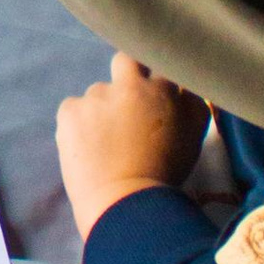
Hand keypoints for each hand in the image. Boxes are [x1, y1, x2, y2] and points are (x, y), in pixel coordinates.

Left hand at [55, 53, 209, 237]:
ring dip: (103, 109)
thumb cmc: (165, 175)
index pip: (160, 66)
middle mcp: (128, 85)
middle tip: (127, 103)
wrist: (125, 202)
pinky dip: (79, 123)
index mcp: (161, 90)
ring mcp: (95, 96)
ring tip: (107, 143)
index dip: (155, 80)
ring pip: (98, 93)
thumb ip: (192, 105)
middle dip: (127, 74)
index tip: (152, 95)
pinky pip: (74, 108)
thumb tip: (182, 86)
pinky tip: (87, 147)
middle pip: (126, 61)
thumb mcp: (193, 138)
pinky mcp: (69, 110)